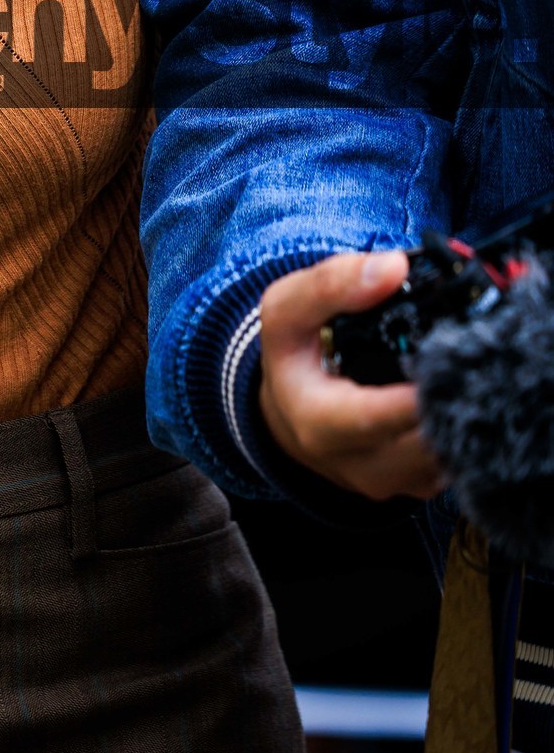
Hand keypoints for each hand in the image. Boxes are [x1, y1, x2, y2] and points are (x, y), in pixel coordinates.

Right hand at [257, 250, 447, 501]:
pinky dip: (461, 418)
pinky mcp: (425, 486)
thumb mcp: (286, 311)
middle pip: (428, 437)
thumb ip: (329, 285)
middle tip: (467, 346)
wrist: (292, 417)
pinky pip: (458, 456)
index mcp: (319, 426)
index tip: (444, 360)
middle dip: (451, 390)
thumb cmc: (293, 358)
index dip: (414, 394)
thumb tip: (395, 267)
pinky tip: (453, 386)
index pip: (376, 419)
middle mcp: (362, 466)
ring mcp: (399, 482)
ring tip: (459, 361)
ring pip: (452, 450)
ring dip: (462, 405)